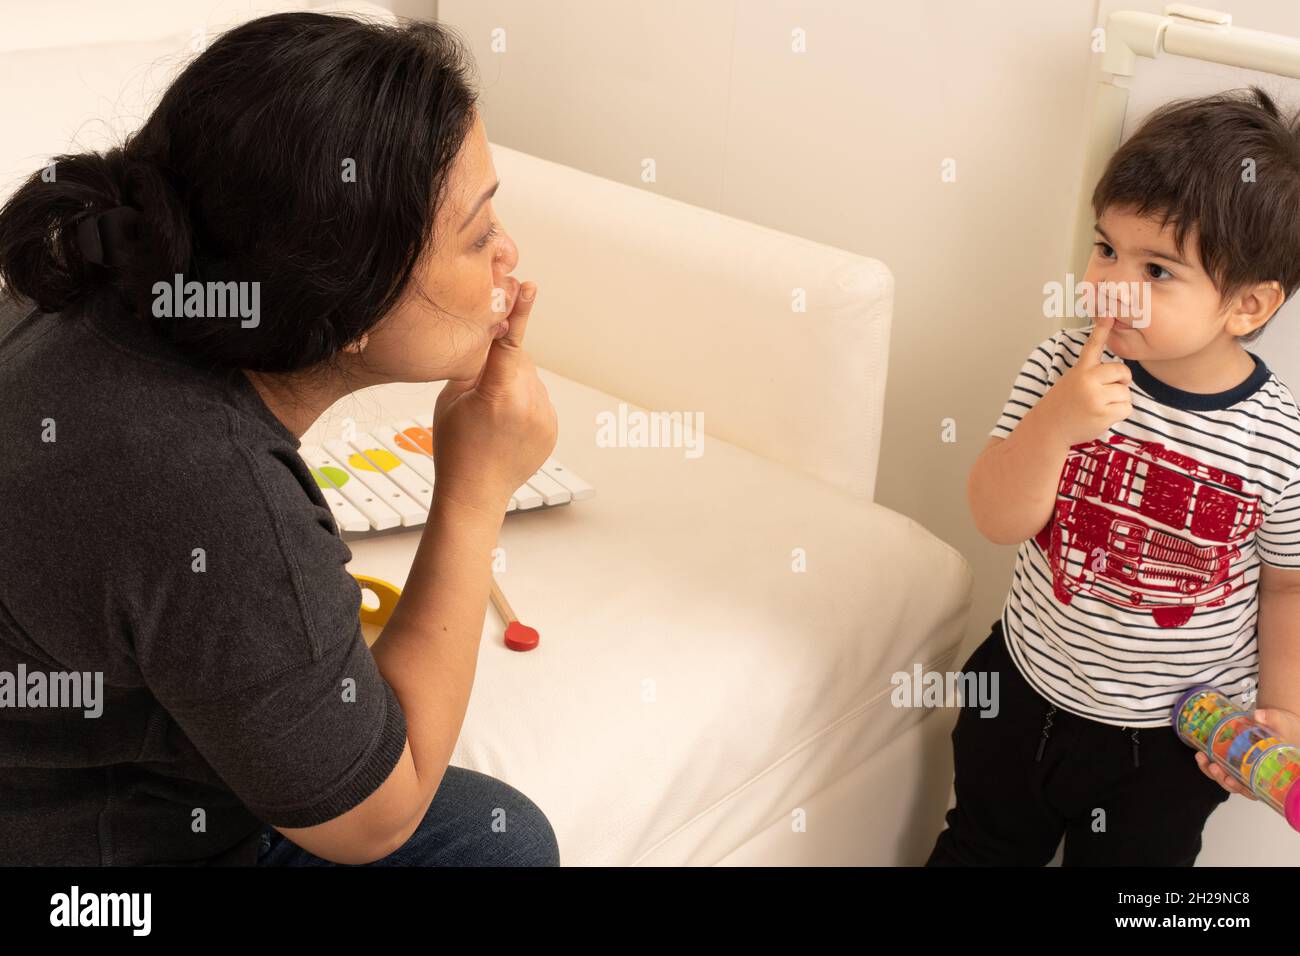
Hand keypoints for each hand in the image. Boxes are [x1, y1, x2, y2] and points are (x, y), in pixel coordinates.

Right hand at [430, 281, 557, 509]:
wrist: (476, 493)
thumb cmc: (455, 446)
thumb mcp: (451, 398)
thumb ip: (472, 364)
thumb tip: (488, 333)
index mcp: (498, 394)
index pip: (510, 342)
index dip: (519, 312)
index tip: (529, 287)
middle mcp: (528, 404)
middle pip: (520, 359)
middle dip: (503, 364)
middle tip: (480, 390)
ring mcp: (545, 418)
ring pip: (530, 378)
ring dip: (513, 383)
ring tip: (492, 415)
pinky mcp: (553, 428)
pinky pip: (538, 398)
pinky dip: (524, 402)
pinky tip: (505, 425)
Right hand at [1031, 315, 1133, 447]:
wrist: (1049, 429)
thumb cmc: (1063, 405)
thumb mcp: (1072, 382)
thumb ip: (1092, 374)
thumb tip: (1121, 374)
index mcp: (1079, 371)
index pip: (1093, 346)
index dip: (1102, 329)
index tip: (1109, 314)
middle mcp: (1086, 381)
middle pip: (1122, 371)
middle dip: (1122, 381)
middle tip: (1110, 390)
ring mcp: (1095, 398)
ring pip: (1126, 393)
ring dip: (1119, 401)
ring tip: (1100, 407)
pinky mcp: (1102, 414)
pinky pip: (1126, 408)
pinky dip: (1119, 414)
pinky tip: (1102, 416)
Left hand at [1195, 706, 1299, 798]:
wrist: (1278, 722)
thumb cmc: (1285, 728)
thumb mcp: (1281, 723)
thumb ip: (1272, 719)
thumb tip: (1259, 715)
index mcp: (1271, 772)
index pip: (1256, 789)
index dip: (1243, 788)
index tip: (1231, 780)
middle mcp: (1256, 774)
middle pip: (1238, 786)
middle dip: (1222, 778)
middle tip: (1213, 767)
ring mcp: (1244, 768)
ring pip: (1226, 777)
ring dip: (1211, 771)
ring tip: (1201, 758)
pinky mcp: (1234, 760)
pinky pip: (1221, 766)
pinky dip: (1209, 763)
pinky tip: (1201, 754)